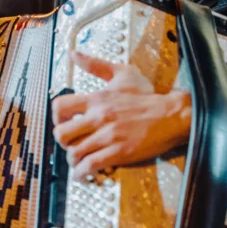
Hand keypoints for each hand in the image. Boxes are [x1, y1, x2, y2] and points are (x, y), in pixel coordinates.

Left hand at [51, 52, 190, 180]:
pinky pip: (91, 165)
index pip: (60, 107)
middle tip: (70, 144)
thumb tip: (75, 54)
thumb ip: (96, 65)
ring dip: (72, 160)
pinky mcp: (119, 152)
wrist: (171, 114)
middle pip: (62, 134)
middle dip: (62, 142)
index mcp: (97, 99)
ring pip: (75, 152)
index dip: (56, 118)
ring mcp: (108, 136)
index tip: (62, 123)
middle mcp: (99, 117)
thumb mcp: (122, 73)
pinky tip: (83, 173)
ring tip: (77, 161)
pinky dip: (82, 172)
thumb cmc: (148, 96)